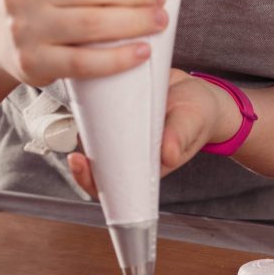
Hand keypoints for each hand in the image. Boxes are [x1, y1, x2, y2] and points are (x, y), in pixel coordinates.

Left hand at [69, 69, 243, 196]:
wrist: (196, 90)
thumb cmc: (197, 114)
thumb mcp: (192, 123)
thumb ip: (180, 138)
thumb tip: (169, 155)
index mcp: (142, 164)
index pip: (111, 184)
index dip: (91, 180)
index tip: (81, 165)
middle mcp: (126, 150)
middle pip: (94, 163)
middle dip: (80, 161)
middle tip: (76, 153)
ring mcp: (118, 130)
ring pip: (91, 136)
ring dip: (81, 129)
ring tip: (79, 119)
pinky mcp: (115, 108)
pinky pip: (97, 110)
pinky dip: (89, 104)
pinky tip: (85, 93)